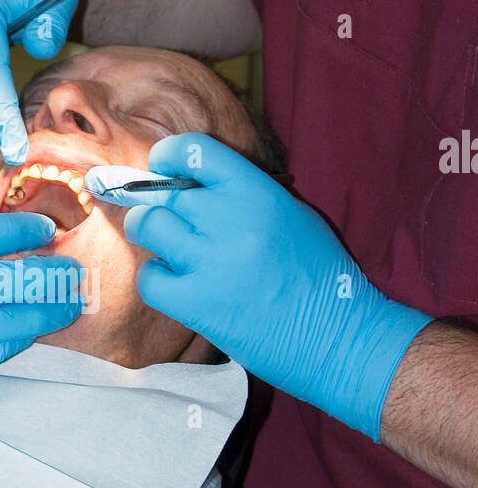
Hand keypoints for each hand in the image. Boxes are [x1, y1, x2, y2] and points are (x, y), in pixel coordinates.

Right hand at [0, 212, 84, 441]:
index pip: (9, 234)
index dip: (33, 233)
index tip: (46, 234)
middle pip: (35, 279)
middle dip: (60, 276)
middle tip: (74, 274)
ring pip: (31, 320)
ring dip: (54, 311)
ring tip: (70, 304)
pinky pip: (4, 349)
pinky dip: (20, 338)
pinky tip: (26, 333)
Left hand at [92, 134, 430, 440]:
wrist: (339, 337)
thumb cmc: (320, 276)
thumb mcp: (292, 215)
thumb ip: (245, 195)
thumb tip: (192, 185)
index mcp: (258, 191)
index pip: (195, 150)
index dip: (168, 156)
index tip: (162, 169)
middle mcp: (231, 218)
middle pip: (164, 192)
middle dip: (154, 202)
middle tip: (162, 219)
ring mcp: (211, 261)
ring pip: (148, 226)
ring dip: (149, 235)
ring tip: (166, 249)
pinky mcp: (197, 303)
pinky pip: (150, 278)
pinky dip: (155, 279)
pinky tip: (174, 285)